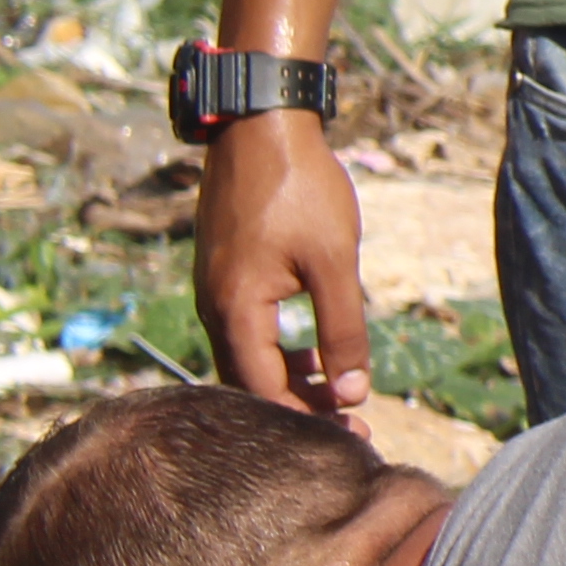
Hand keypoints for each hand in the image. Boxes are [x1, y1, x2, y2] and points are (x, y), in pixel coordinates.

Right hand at [195, 118, 370, 411]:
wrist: (262, 125)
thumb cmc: (301, 188)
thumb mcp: (334, 262)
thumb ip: (343, 329)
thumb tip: (352, 393)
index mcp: (234, 310)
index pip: (263, 393)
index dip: (306, 421)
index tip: (350, 439)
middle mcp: (213, 307)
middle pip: (249, 384)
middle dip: (298, 409)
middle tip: (349, 430)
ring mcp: (214, 290)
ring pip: (248, 359)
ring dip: (289, 382)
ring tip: (336, 394)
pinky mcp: (224, 275)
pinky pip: (246, 332)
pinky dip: (278, 352)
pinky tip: (313, 354)